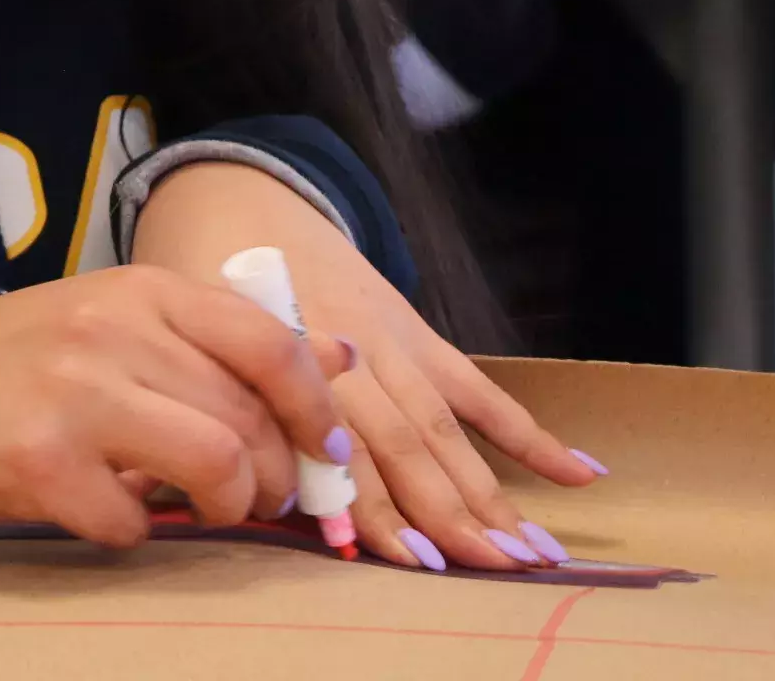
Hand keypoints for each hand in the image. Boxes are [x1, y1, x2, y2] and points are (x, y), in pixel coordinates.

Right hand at [0, 264, 354, 546]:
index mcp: (145, 292)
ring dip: (224, 506)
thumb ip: (233, 338)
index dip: (316, 406)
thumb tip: (340, 354)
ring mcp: (76, 396)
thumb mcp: (138, 320)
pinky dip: (136, 529)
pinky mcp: (42, 462)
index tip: (330, 449)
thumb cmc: (50, 358)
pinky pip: (132, 520)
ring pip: (211, 464)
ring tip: (207, 510)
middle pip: (246, 416)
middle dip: (274, 474)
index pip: (266, 342)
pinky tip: (114, 510)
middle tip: (261, 496)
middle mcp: (113, 332)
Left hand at [126, 162, 603, 572]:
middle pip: (403, 445)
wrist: (243, 205)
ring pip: (443, 428)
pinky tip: (578, 472)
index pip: (338, 445)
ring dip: (488, 492)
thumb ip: (217, 409)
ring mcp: (391, 345)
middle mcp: (348, 356)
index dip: (371, 503)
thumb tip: (213, 496)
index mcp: (289, 362)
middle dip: (449, 513)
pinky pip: (476, 389)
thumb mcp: (196, 344)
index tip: (407, 558)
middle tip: (494, 569)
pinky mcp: (418, 334)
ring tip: (532, 550)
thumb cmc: (207, 294)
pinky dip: (525, 433)